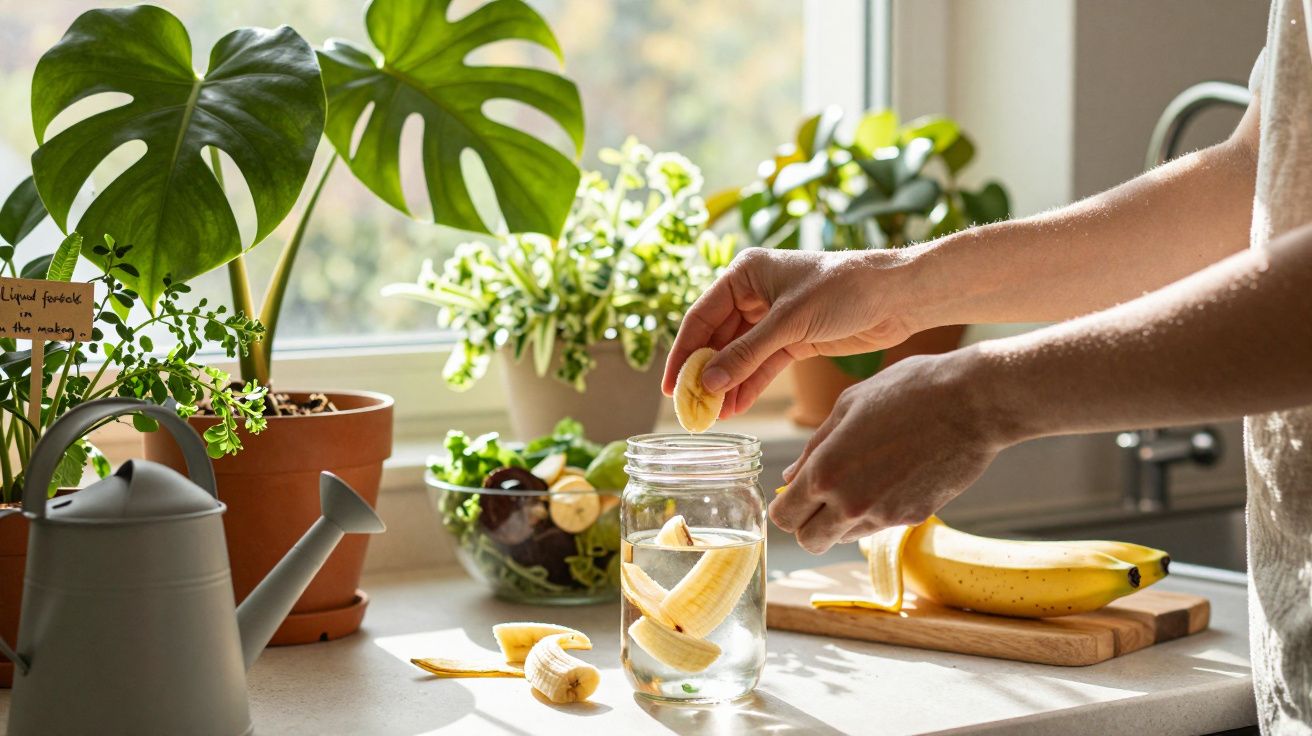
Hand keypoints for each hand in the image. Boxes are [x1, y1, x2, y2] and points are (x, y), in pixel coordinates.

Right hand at [663, 248, 919, 417]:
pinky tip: (735, 408)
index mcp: (745, 274)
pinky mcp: (793, 339)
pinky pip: (762, 366)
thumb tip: (707, 381)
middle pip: (717, 339)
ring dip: (726, 385)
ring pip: (739, 356)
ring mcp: (773, 319)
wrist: (896, 296)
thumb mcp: (789, 323)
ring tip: (712, 415)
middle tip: (691, 407)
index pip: (701, 317)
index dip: (683, 352)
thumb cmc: (844, 289)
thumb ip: (747, 354)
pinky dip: (749, 386)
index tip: (669, 385)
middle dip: (704, 374)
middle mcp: (754, 294)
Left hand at [769, 350, 1013, 553]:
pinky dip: (874, 512)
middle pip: (808, 541)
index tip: (791, 496)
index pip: (783, 517)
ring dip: (840, 520)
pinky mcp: (913, 518)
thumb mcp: (848, 406)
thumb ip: (814, 447)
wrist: (972, 402)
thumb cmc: (907, 391)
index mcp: (825, 472)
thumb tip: (791, 477)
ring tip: (859, 480)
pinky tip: (889, 478)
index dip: (783, 508)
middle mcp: (850, 502)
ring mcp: (884, 515)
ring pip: (843, 537)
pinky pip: (879, 526)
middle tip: (817, 500)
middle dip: (806, 524)